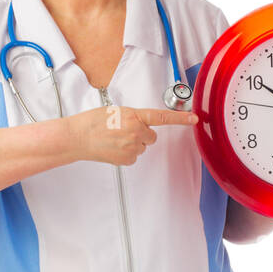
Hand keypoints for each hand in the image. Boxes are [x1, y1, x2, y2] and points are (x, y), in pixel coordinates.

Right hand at [66, 105, 197, 166]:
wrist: (78, 138)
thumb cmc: (92, 122)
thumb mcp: (116, 111)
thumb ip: (132, 117)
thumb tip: (140, 125)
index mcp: (134, 116)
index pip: (162, 117)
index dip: (180, 119)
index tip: (194, 119)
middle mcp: (136, 132)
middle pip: (151, 137)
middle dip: (142, 134)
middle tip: (124, 131)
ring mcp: (132, 148)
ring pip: (141, 147)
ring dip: (132, 144)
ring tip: (114, 139)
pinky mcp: (127, 159)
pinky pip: (133, 157)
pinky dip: (125, 154)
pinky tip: (113, 148)